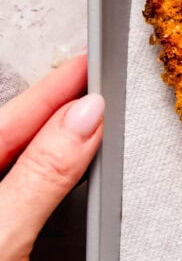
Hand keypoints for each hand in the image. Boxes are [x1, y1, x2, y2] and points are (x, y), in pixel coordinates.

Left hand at [0, 55, 103, 260]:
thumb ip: (41, 174)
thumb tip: (82, 118)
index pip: (6, 122)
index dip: (51, 90)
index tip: (88, 64)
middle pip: (8, 137)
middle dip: (52, 105)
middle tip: (93, 76)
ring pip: (15, 165)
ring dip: (53, 138)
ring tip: (84, 110)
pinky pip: (21, 197)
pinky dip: (50, 177)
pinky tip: (65, 170)